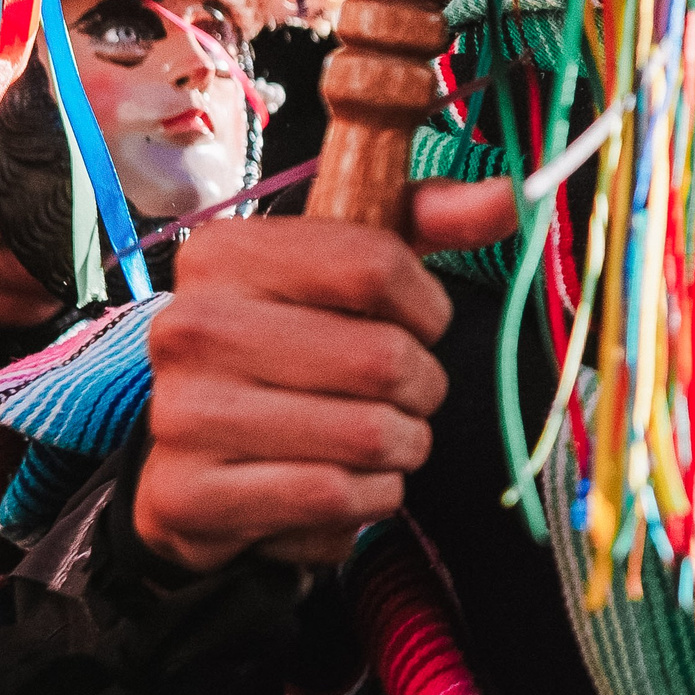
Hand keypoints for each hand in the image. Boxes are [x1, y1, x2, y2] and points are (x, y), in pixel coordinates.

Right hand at [134, 178, 516, 572]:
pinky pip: (335, 498)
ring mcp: (182, 414)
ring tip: (376, 439)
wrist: (200, 460)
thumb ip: (428, 221)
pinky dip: (367, 498)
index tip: (417, 324)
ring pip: (368, 436)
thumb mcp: (348, 267)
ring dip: (402, 448)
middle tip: (403, 396)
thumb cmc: (290, 348)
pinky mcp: (192, 495)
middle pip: (382, 359)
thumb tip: (511, 196)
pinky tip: (346, 482)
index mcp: (225, 253)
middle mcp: (191, 326)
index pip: (376, 264)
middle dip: (421, 388)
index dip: (426, 306)